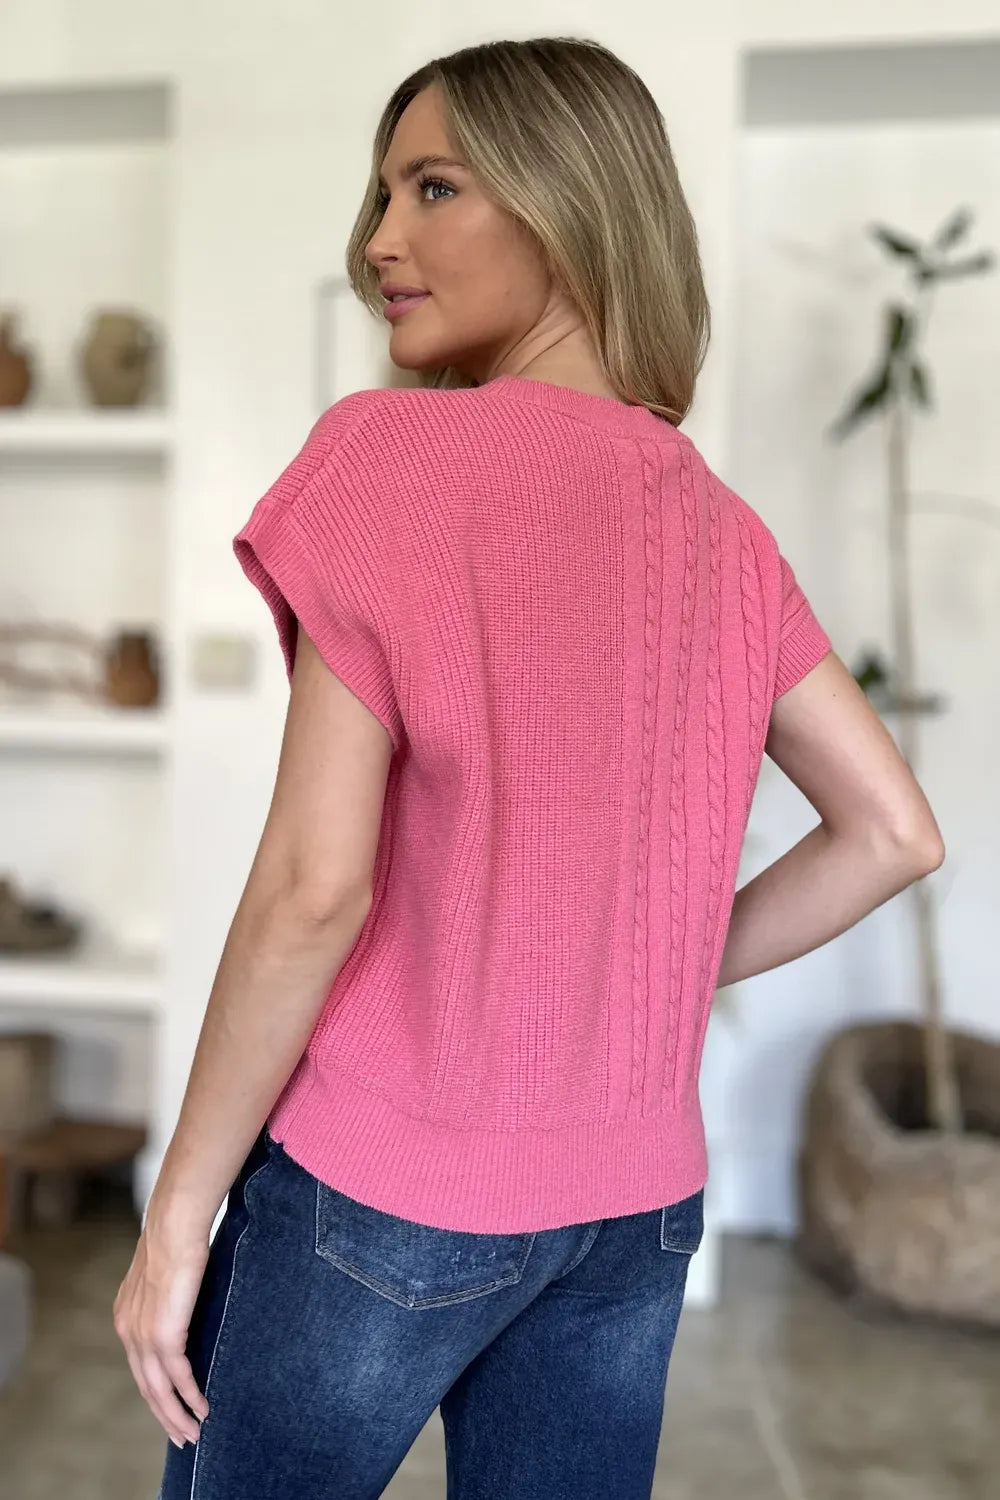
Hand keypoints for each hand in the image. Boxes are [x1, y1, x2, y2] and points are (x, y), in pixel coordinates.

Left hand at [113, 1220, 211, 1448]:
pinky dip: (190, 1396)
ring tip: (194, 1432)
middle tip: (182, 1437)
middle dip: (164, 1415)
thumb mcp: (166, 1276)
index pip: (140, 1366)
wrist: (175, 1224)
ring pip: (159, 1389)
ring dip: (177, 1415)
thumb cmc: (177, 1238)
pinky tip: (202, 1408)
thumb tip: (185, 1306)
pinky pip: (177, 1376)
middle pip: (146, 1386)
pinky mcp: (164, 1334)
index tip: (171, 1411)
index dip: (155, 1393)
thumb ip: (167, 1299)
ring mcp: (143, 1335)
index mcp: (126, 1317)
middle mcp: (128, 1331)